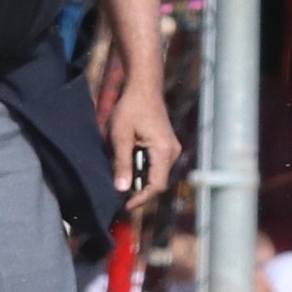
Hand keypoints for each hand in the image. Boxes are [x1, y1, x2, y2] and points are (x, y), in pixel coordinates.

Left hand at [107, 80, 179, 211]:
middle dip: (138, 188)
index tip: (125, 204)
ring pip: (156, 174)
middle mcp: (172, 152)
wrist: (143, 86)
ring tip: (122, 172)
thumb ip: (122, 163)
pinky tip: (129, 160)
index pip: (156, 185)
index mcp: (163, 151)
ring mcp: (171, 149)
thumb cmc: (131, 107)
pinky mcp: (167, 145)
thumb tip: (122, 189)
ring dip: (139, 176)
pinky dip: (143, 167)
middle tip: (119, 188)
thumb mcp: (120, 136)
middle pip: (157, 182)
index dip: (141, 198)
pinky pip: (156, 164)